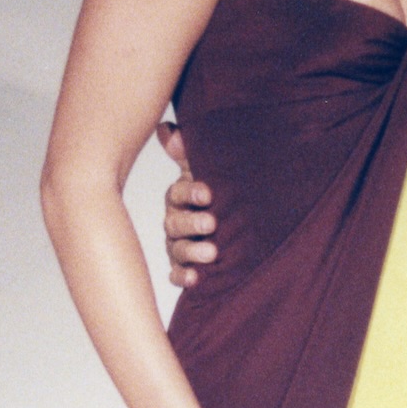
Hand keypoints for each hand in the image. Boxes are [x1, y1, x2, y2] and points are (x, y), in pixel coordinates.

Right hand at [158, 120, 218, 287]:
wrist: (239, 223)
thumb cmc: (219, 192)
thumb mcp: (209, 170)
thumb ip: (189, 153)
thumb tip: (167, 128)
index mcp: (180, 196)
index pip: (178, 192)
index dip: (191, 192)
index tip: (208, 193)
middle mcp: (174, 220)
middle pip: (175, 223)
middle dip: (193, 223)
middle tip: (212, 223)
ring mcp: (177, 245)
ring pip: (177, 249)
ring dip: (192, 252)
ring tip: (212, 253)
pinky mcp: (183, 267)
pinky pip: (177, 273)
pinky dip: (183, 277)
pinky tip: (195, 279)